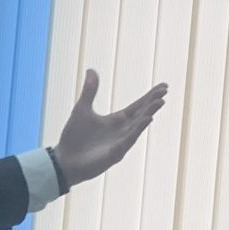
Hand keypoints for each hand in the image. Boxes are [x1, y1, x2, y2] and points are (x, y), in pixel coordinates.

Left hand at [51, 69, 169, 186]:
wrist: (64, 160)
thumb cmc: (74, 137)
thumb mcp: (82, 109)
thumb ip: (90, 91)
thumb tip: (91, 69)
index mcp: (116, 121)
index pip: (137, 107)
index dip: (149, 97)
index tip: (163, 86)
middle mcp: (122, 131)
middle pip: (141, 115)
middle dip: (152, 103)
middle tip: (164, 92)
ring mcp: (120, 143)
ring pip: (137, 127)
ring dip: (148, 115)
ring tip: (159, 102)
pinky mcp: (114, 154)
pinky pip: (128, 141)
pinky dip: (137, 131)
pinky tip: (145, 120)